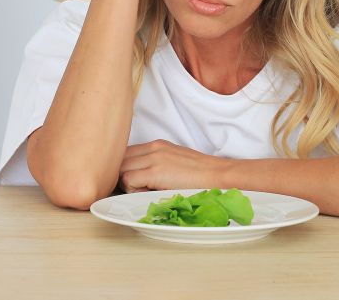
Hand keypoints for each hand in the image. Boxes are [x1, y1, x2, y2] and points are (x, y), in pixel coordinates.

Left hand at [117, 139, 231, 192]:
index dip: (125, 169)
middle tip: (136, 188)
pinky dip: (133, 190)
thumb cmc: (200, 175)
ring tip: (145, 191)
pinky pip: (128, 180)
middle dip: (122, 175)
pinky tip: (149, 193)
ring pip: (121, 170)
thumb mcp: (174, 162)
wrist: (218, 175)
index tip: (132, 181)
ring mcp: (154, 158)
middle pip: (120, 160)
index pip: (126, 153)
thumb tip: (136, 178)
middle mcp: (153, 148)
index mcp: (157, 145)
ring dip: (127, 183)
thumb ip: (155, 164)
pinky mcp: (155, 171)